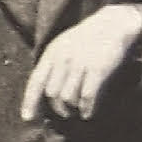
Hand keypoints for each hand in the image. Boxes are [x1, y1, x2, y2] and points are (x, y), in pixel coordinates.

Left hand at [21, 5, 141, 121]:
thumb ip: (52, 65)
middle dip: (57, 107)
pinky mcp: (97, 69)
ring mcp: (80, 64)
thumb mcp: (63, 46)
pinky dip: (86, 108)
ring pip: (68, 97)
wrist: (113, 24)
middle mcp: (63, 59)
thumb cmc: (86, 38)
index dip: (30, 101)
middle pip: (52, 94)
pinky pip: (87, 96)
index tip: (27, 118)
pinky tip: (87, 113)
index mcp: (51, 53)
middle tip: (64, 113)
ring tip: (77, 110)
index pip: (36, 81)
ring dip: (72, 107)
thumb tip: (45, 92)